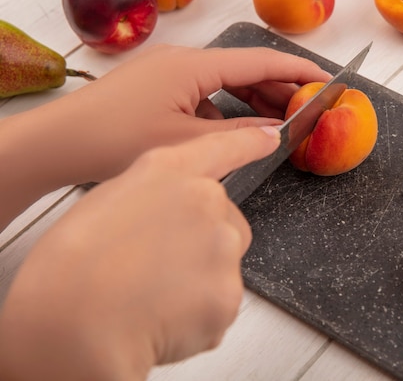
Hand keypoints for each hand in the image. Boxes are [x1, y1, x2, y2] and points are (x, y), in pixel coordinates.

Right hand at [0, 126, 279, 380]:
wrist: (75, 323)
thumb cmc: (74, 265)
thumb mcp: (109, 202)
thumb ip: (155, 194)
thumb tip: (172, 209)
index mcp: (170, 174)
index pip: (223, 147)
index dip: (250, 141)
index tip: (270, 137)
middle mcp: (206, 203)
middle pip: (226, 221)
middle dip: (203, 241)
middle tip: (159, 263)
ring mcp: (223, 249)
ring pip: (223, 263)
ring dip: (200, 277)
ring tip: (153, 293)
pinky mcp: (230, 294)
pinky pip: (220, 302)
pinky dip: (199, 312)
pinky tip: (164, 315)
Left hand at [53, 45, 330, 182]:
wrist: (58, 142)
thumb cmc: (115, 140)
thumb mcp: (186, 143)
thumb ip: (237, 138)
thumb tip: (275, 134)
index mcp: (193, 65)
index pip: (259, 61)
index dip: (296, 71)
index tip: (326, 80)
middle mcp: (182, 60)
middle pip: (243, 70)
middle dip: (277, 90)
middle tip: (307, 111)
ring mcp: (168, 73)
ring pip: (223, 83)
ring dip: (251, 101)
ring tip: (279, 122)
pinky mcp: (157, 88)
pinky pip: (202, 94)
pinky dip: (223, 111)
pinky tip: (233, 132)